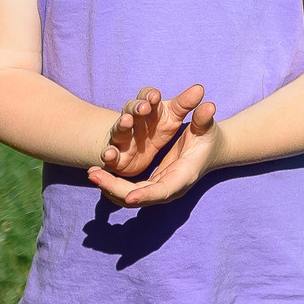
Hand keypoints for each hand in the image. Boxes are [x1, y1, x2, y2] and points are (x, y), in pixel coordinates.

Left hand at [87, 84, 219, 205]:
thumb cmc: (208, 137)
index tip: (129, 197)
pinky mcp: (151, 186)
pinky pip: (127, 192)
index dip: (146, 194)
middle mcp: (170, 187)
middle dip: (114, 188)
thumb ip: (203, 118)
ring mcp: (158, 189)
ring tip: (92, 173)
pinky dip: (112, 185)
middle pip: (138, 196)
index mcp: (184, 176)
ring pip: (128, 197)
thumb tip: (209, 106)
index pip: (164, 190)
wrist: (211, 150)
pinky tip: (98, 175)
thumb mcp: (206, 127)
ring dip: (109, 187)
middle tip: (93, 175)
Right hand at [98, 85, 176, 177]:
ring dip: (121, 125)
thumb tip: (199, 89)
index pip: (146, 96)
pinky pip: (110, 154)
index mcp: (147, 107)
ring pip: (119, 130)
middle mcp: (132, 120)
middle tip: (144, 108)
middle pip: (130, 110)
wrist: (148, 148)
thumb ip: (185, 104)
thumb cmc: (160, 126)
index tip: (156, 96)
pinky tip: (109, 154)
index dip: (149, 95)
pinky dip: (108, 154)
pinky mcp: (118, 157)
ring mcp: (123, 138)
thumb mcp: (175, 115)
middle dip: (136, 108)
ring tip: (126, 121)